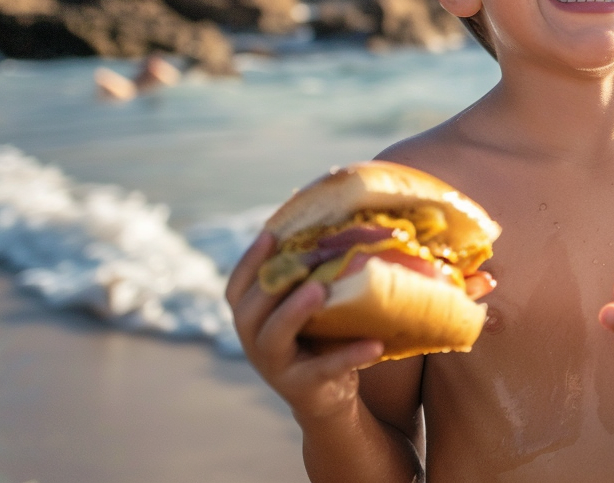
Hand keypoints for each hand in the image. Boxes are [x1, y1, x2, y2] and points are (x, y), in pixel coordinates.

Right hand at [226, 231, 384, 423]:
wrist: (326, 397)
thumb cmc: (317, 336)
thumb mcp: (306, 306)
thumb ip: (306, 274)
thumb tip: (326, 216)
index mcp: (253, 319)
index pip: (237, 288)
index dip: (249, 261)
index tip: (271, 233)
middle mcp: (255, 343)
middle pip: (248, 311)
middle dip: (269, 284)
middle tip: (300, 261)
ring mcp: (276, 367)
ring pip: (273, 338)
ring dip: (294, 312)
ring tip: (320, 290)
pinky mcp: (303, 388)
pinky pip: (324, 369)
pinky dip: (349, 356)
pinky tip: (375, 344)